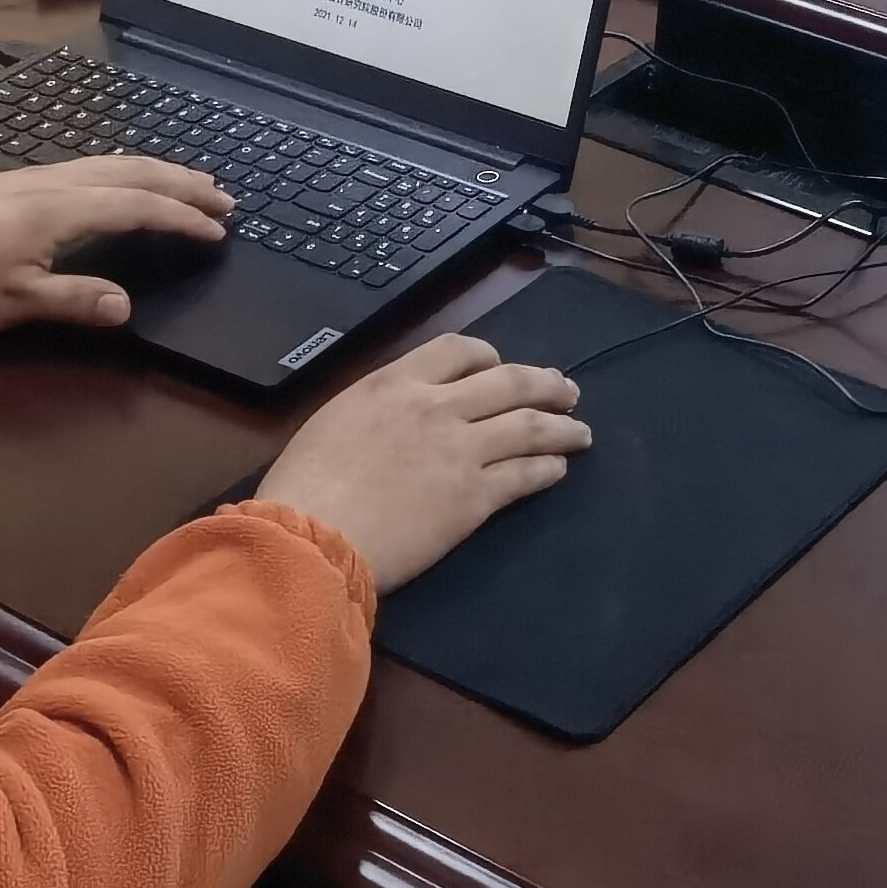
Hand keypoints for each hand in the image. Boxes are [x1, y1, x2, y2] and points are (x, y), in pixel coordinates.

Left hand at [0, 157, 230, 333]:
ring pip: (113, 162)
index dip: (181, 218)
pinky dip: (128, 169)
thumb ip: (74, 300)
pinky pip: (94, 164)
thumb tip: (126, 306)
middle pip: (134, 172)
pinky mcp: (22, 180)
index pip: (138, 206)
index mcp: (63, 210)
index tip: (217, 230)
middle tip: (225, 197)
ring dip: (159, 171)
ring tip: (191, 183)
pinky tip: (128, 178)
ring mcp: (38, 176)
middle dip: (183, 183)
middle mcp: (57, 183)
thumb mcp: (13, 302)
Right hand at [253, 330, 591, 585]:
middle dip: (545, 384)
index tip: (501, 368)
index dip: (489, 356)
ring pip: (529, 426)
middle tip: (567, 391)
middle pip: (509, 382)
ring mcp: (460, 450)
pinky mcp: (473, 497)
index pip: (458, 350)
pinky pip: (524, 474)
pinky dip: (547, 468)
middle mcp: (435, 406)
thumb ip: (373, 410)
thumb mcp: (332, 422)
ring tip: (582, 431)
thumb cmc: (304, 487)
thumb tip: (389, 416)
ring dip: (562, 426)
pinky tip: (559, 469)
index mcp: (395, 383)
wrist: (309, 537)